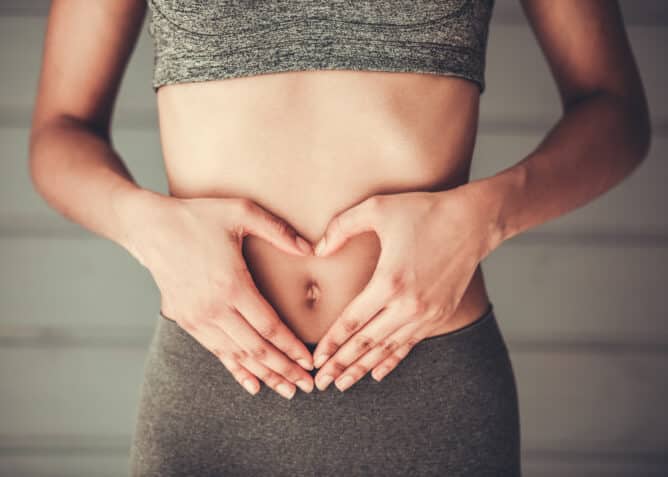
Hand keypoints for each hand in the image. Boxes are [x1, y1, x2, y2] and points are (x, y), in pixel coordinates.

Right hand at [123, 193, 315, 398]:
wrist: (150, 227)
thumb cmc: (198, 216)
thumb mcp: (241, 211)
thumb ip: (278, 230)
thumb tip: (312, 249)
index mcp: (232, 284)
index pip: (269, 327)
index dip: (291, 348)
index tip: (310, 362)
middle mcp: (214, 308)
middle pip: (256, 348)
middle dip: (284, 370)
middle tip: (307, 386)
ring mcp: (198, 318)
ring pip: (237, 355)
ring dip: (264, 375)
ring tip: (287, 390)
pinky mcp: (187, 321)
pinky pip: (216, 352)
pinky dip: (236, 370)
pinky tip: (253, 385)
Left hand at [310, 185, 498, 390]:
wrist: (473, 221)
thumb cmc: (423, 210)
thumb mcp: (376, 207)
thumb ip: (341, 227)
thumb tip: (317, 250)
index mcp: (389, 281)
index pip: (352, 321)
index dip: (332, 343)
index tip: (316, 359)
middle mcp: (408, 304)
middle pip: (367, 343)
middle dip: (341, 365)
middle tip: (319, 384)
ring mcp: (426, 313)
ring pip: (387, 349)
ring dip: (363, 368)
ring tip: (342, 384)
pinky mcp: (439, 315)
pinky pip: (410, 344)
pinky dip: (392, 360)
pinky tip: (377, 374)